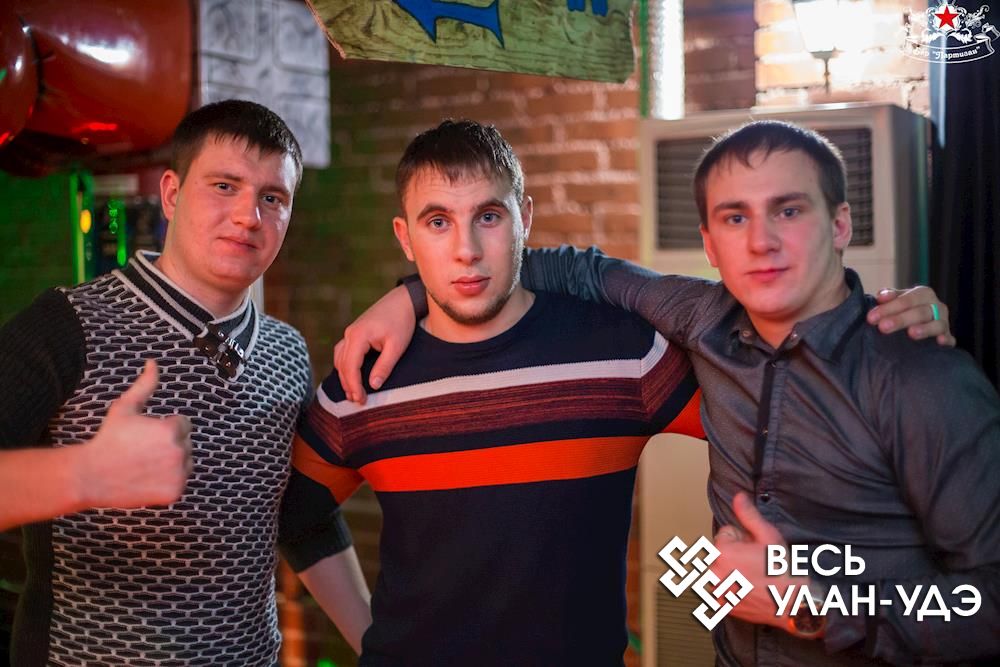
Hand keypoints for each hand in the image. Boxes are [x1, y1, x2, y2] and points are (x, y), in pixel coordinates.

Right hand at [75, 360, 191, 507]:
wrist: (91, 475)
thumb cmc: (108, 439)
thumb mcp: (125, 408)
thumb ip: (145, 385)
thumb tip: (153, 363)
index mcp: (171, 429)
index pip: (184, 424)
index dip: (165, 427)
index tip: (146, 435)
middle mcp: (179, 451)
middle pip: (186, 443)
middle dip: (170, 444)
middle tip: (143, 451)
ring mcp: (178, 473)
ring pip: (187, 462)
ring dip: (173, 462)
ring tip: (146, 464)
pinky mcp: (175, 492)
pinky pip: (180, 482)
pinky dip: (169, 481)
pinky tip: (148, 478)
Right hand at [334, 285, 414, 403]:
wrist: (403, 300)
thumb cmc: (402, 321)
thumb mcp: (396, 346)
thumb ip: (384, 366)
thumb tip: (373, 385)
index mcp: (358, 336)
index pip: (350, 367)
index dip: (354, 385)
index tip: (361, 399)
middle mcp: (349, 334)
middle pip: (342, 365)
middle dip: (348, 384)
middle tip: (358, 401)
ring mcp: (350, 332)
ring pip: (340, 359)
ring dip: (345, 376)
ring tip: (354, 393)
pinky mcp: (355, 332)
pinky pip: (344, 352)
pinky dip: (346, 366)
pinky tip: (352, 376)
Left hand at [713, 492, 804, 629]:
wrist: (793, 604)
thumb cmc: (783, 571)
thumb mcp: (768, 536)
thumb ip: (748, 515)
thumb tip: (738, 497)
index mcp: (722, 552)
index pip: (725, 534)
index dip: (743, 540)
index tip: (755, 550)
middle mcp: (714, 572)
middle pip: (720, 552)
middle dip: (735, 554)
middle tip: (755, 563)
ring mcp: (716, 591)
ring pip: (720, 569)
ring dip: (731, 571)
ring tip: (753, 577)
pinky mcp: (720, 605)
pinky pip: (720, 588)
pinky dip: (730, 588)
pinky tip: (747, 590)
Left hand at [867, 286, 954, 345]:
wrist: (915, 323)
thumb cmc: (901, 311)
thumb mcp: (894, 301)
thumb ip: (888, 298)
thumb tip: (881, 297)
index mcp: (923, 294)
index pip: (906, 300)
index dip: (889, 308)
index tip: (871, 317)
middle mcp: (936, 306)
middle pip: (920, 312)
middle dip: (901, 319)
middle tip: (883, 327)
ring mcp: (944, 322)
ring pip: (936, 324)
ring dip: (924, 329)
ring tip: (911, 333)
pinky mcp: (948, 338)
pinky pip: (950, 339)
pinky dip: (946, 339)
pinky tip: (940, 342)